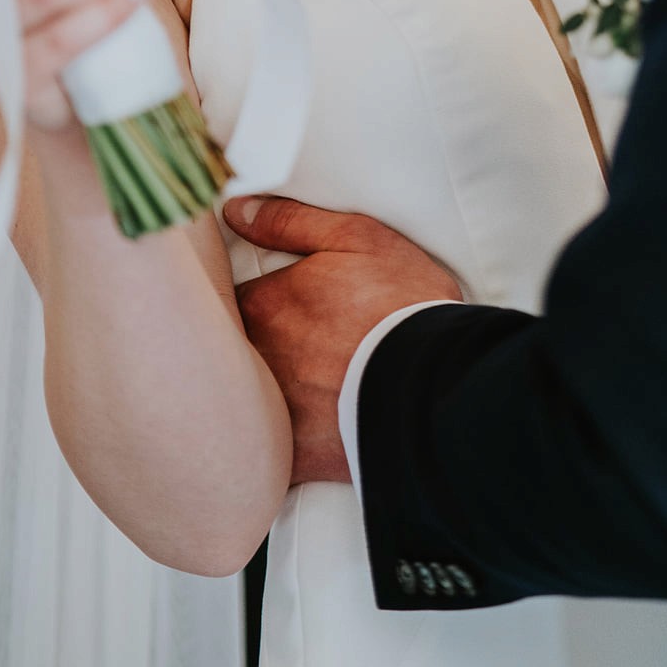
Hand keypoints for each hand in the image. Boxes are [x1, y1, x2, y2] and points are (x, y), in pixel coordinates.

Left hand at [223, 197, 463, 485]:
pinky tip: (309, 427)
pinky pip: (267, 450)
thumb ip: (289, 221)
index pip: (230, 298)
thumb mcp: (357, 238)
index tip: (278, 303)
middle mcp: (255, 358)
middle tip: (299, 342)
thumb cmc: (401, 306)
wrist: (435, 385)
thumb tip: (236, 211)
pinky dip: (279, 441)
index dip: (254, 299)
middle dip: (256, 343)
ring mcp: (269, 410)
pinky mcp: (290, 455)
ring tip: (307, 382)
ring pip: (246, 397)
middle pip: (234, 348)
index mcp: (263, 304)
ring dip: (264, 388)